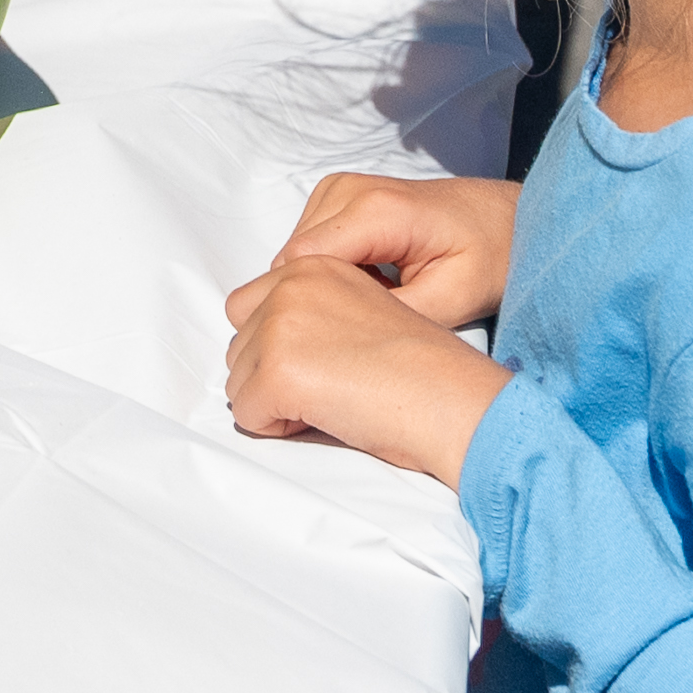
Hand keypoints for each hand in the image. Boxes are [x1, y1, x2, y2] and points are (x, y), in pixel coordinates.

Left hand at [222, 254, 511, 485]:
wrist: (454, 399)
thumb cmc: (422, 370)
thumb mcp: (359, 312)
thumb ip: (312, 312)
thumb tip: (267, 346)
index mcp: (313, 265)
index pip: (250, 307)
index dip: (281, 348)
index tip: (328, 364)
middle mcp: (290, 284)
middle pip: (239, 343)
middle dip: (270, 374)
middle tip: (329, 389)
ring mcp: (280, 325)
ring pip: (239, 379)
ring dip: (273, 400)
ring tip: (331, 402)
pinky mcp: (278, 370)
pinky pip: (247, 412)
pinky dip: (275, 427)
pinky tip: (325, 419)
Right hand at [264, 171, 517, 325]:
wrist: (506, 220)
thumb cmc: (489, 257)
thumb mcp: (452, 300)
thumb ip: (388, 314)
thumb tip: (334, 334)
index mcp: (375, 210)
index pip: (301, 262)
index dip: (308, 308)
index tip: (332, 345)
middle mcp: (347, 189)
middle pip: (293, 259)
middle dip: (315, 299)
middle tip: (359, 330)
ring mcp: (339, 188)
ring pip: (296, 253)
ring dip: (321, 285)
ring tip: (371, 305)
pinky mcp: (338, 196)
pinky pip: (309, 243)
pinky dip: (328, 270)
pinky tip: (368, 285)